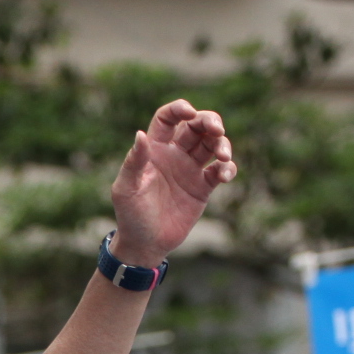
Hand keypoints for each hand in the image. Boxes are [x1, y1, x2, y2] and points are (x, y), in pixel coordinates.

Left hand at [108, 99, 237, 268]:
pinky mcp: (202, 187)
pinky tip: (224, 175)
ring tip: (223, 156)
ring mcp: (190, 169)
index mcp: (154, 149)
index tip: (189, 112)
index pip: (167, 118)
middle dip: (210, 122)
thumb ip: (134, 162)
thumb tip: (140, 134)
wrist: (145, 244)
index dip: (179, 109)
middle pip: (196, 126)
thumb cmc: (130, 214)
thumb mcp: (126, 188)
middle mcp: (174, 154)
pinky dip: (227, 168)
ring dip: (222, 144)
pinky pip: (219, 171)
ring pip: (212, 144)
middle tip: (217, 130)